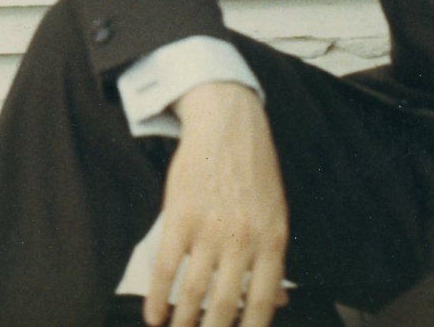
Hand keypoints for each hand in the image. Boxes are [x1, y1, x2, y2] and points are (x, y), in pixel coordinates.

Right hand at [147, 83, 288, 326]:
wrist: (227, 126)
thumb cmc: (253, 173)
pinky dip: (157, 298)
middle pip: (225, 305)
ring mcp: (209, 229)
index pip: (263, 304)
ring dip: (183, 322)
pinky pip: (166, 268)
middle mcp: (242, 240)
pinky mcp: (179, 217)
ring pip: (193, 292)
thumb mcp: (276, 216)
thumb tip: (278, 302)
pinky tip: (154, 316)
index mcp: (272, 243)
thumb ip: (273, 260)